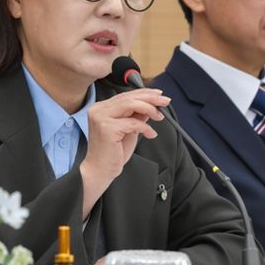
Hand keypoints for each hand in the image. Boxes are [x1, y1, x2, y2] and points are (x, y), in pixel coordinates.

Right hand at [79, 88, 169, 217]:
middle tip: (165, 101)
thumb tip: (151, 106)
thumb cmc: (113, 153)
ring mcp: (101, 118)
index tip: (159, 95)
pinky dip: (145, 127)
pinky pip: (132, 123)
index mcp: (101, 108)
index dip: (144, 93)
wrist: (100, 171)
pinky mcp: (107, 128)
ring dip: (149, 108)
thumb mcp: (128, 130)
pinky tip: (151, 134)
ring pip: (130, 104)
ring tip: (160, 116)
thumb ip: (136, 116)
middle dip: (150, 98)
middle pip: (128, 97)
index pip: (125, 95)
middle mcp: (99, 110)